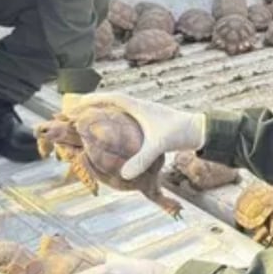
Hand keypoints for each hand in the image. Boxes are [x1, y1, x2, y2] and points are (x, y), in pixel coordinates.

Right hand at [62, 92, 204, 179]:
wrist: (199, 130)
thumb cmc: (179, 132)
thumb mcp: (159, 145)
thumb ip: (141, 159)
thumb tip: (125, 176)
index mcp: (138, 105)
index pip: (110, 98)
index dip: (92, 100)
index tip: (75, 104)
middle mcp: (138, 106)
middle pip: (110, 101)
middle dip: (91, 104)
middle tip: (73, 111)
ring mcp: (143, 112)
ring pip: (116, 108)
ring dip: (101, 111)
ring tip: (84, 119)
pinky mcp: (147, 120)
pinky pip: (123, 116)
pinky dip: (111, 119)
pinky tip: (107, 132)